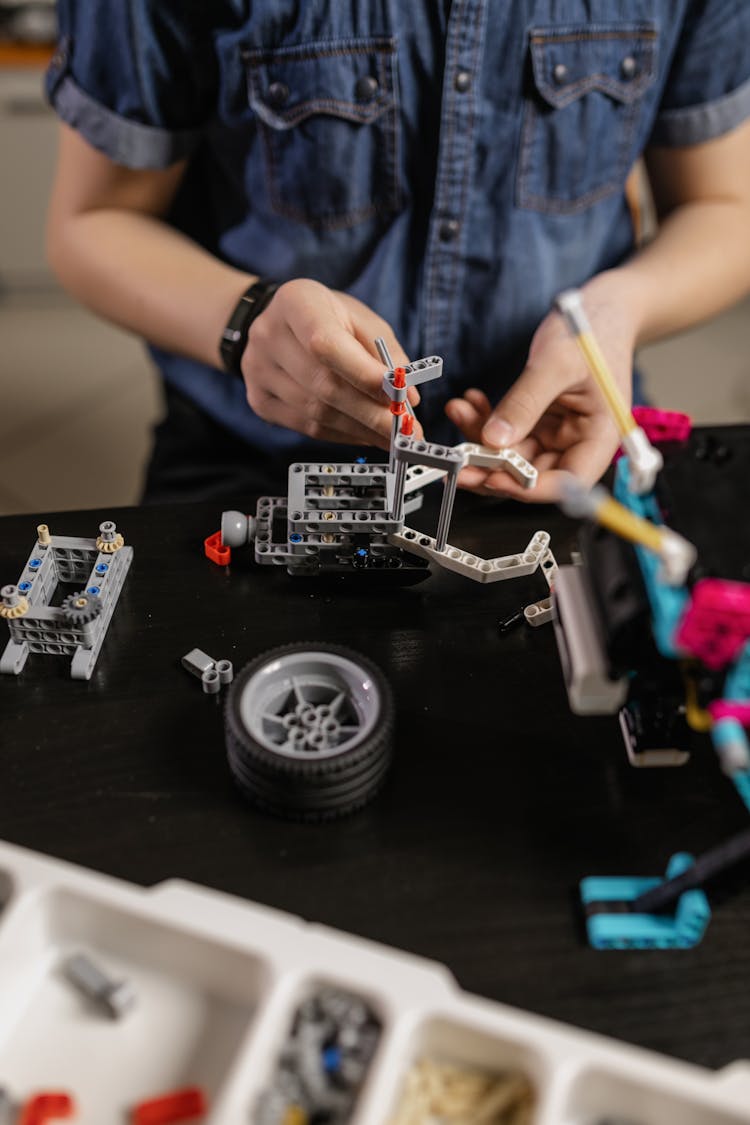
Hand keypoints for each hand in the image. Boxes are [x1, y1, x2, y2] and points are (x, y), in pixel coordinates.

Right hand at [241, 278, 420, 448]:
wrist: (275, 323)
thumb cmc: (326, 317)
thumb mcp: (360, 319)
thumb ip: (387, 353)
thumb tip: (408, 395)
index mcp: (296, 302)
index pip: (327, 345)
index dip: (364, 375)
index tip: (400, 398)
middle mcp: (268, 336)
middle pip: (323, 386)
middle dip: (371, 414)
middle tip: (406, 430)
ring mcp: (258, 371)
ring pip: (316, 414)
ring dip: (360, 429)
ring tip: (391, 436)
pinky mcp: (259, 400)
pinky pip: (307, 428)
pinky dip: (342, 435)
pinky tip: (365, 434)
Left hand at [445, 270, 642, 501]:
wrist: (600, 310)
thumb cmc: (592, 330)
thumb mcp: (556, 363)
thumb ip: (526, 402)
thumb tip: (496, 439)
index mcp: (600, 437)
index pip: (567, 481)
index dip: (530, 487)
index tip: (494, 478)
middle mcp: (579, 442)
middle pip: (534, 475)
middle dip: (493, 467)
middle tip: (460, 459)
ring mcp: (557, 435)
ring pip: (513, 456)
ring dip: (482, 440)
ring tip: (460, 412)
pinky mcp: (539, 423)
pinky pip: (507, 434)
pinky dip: (485, 422)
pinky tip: (471, 403)